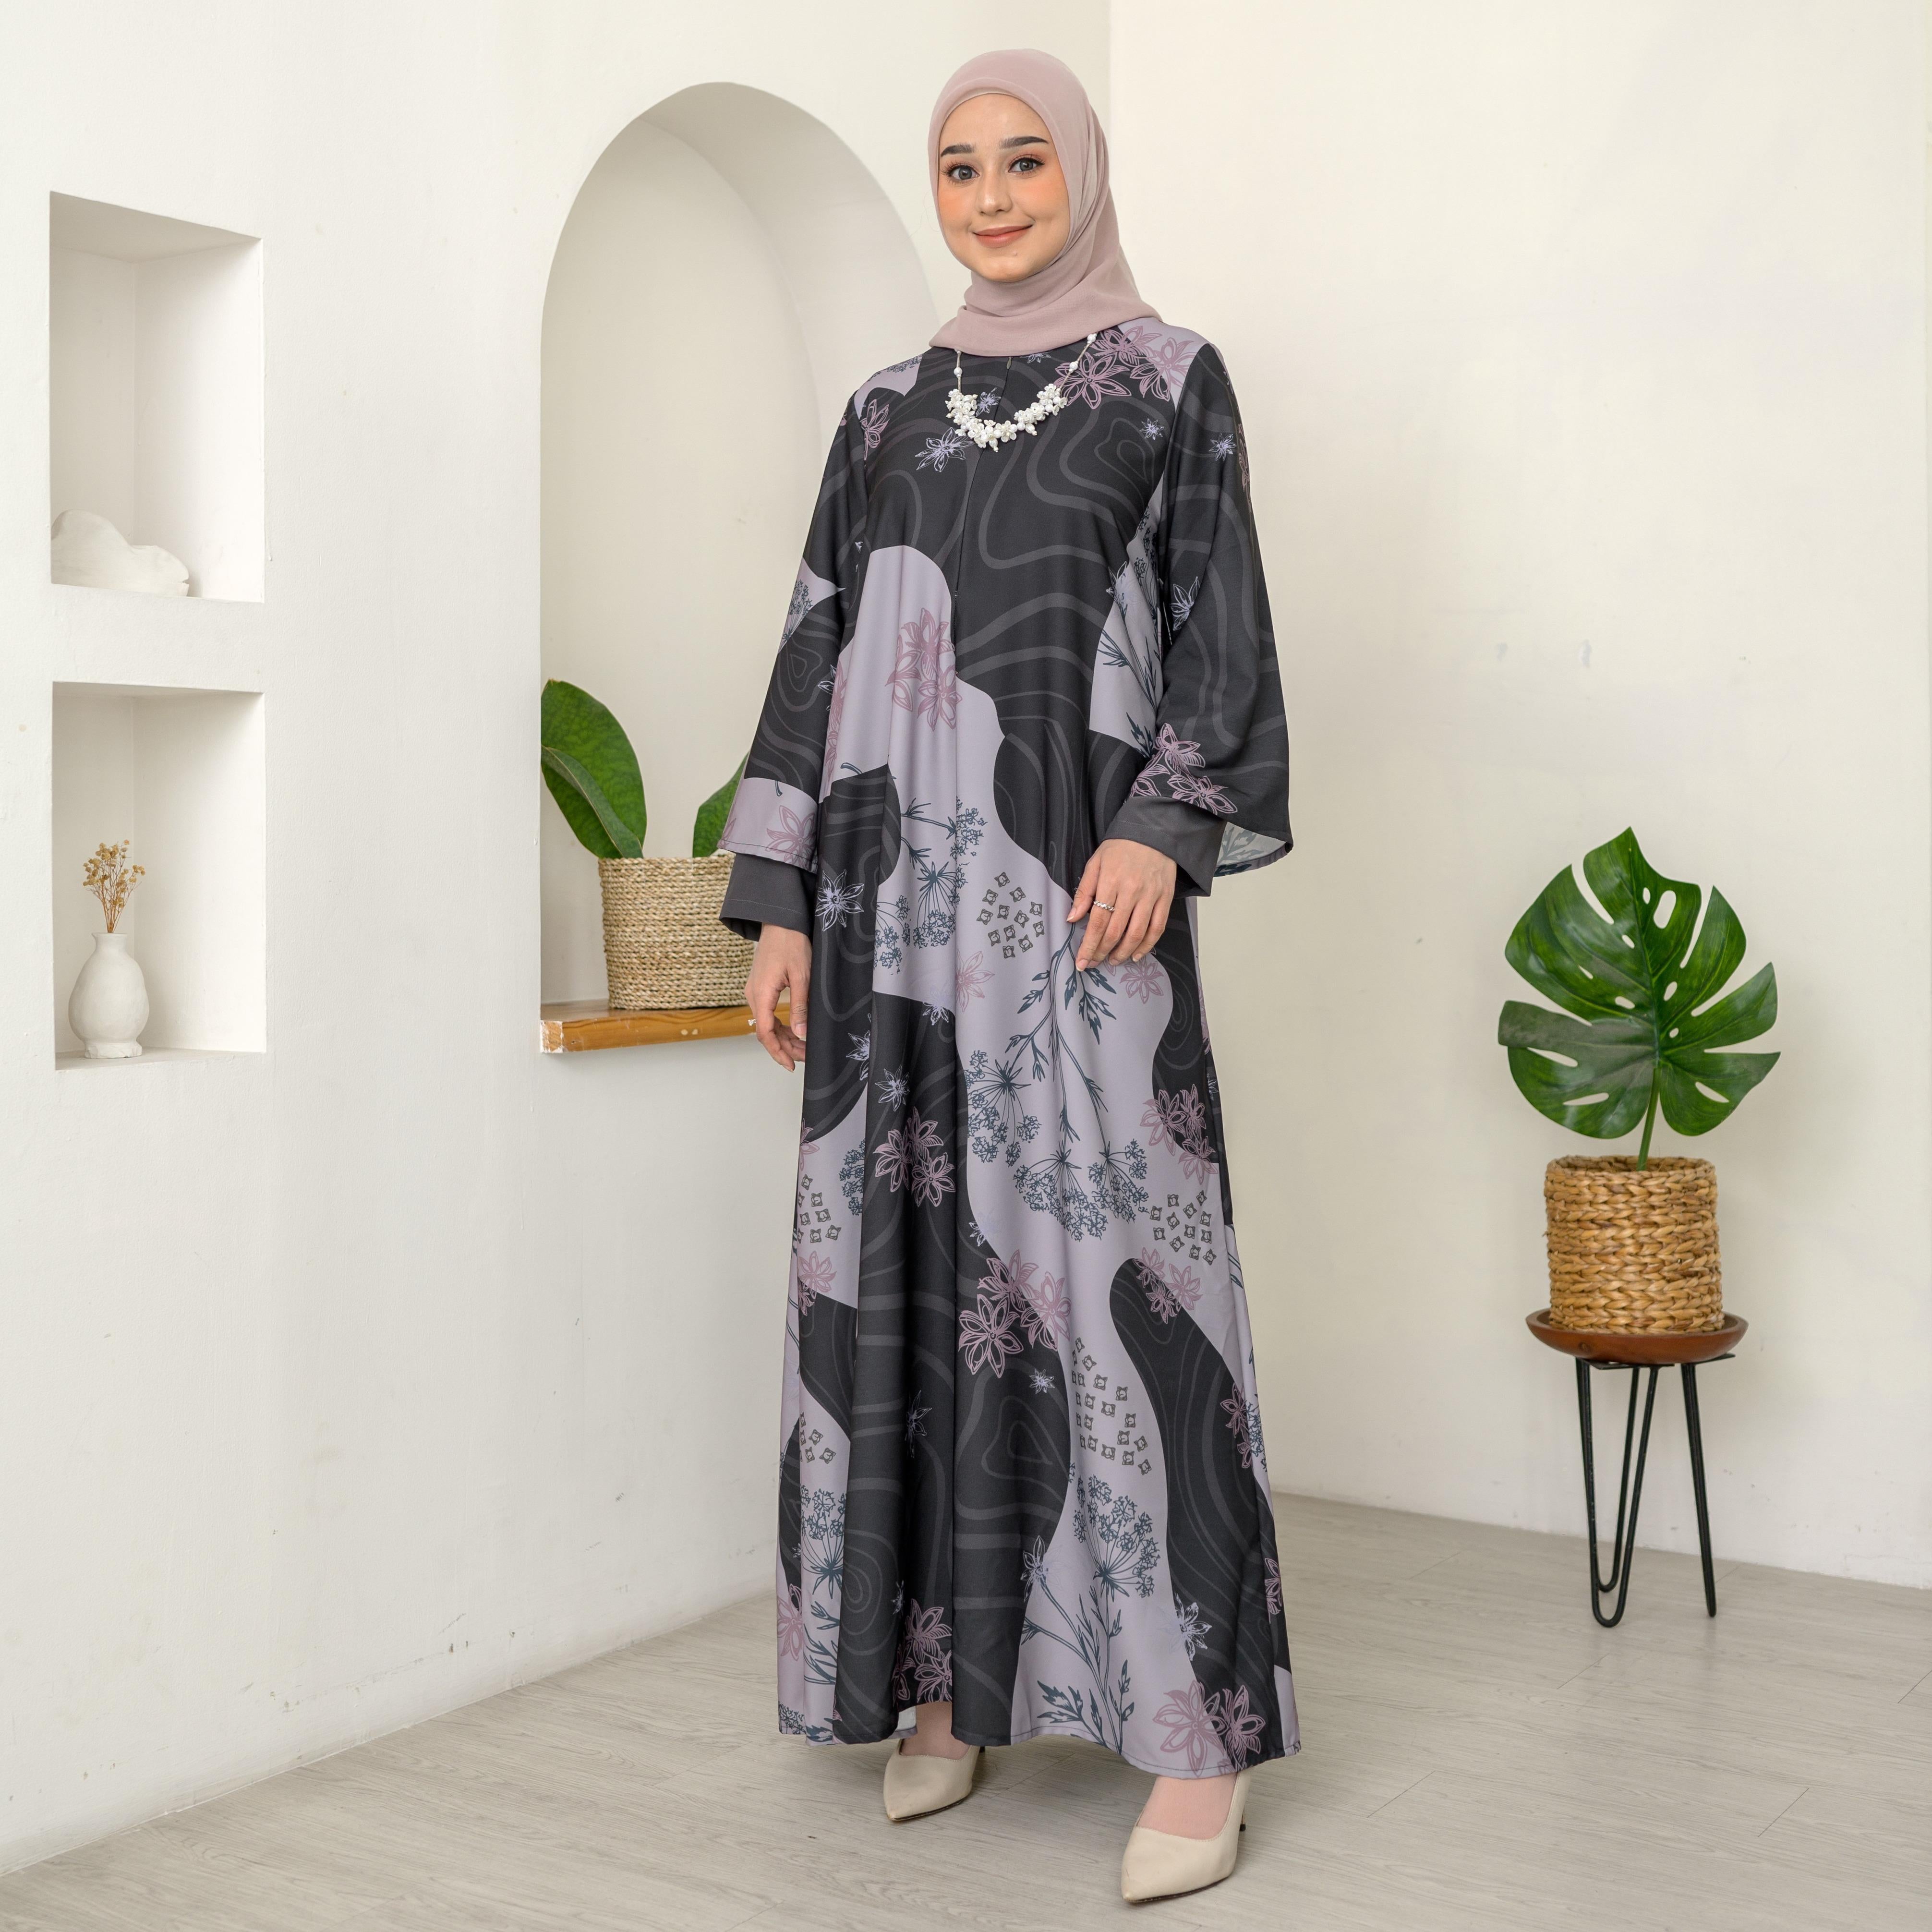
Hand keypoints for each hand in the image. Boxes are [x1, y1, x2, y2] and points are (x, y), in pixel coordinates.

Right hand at [747, 926, 810, 1069]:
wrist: (780, 922)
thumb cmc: (791, 944)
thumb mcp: (801, 976)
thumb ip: (800, 1007)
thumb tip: (801, 1035)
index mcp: (761, 994)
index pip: (764, 1032)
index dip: (777, 1052)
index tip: (790, 1065)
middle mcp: (753, 995)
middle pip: (766, 1031)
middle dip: (785, 1047)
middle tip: (806, 1057)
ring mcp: (755, 992)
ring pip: (767, 1023)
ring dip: (784, 1037)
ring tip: (804, 1048)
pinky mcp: (761, 988)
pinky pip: (768, 1013)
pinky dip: (781, 1025)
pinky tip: (795, 1032)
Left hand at [1069, 839, 1176, 969]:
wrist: (1153, 832)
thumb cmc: (1120, 848)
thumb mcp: (1095, 863)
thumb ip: (1084, 891)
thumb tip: (1072, 918)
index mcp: (1111, 882)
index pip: (1098, 921)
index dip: (1089, 945)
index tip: (1081, 961)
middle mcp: (1132, 891)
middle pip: (1115, 931)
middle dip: (1102, 952)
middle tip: (1093, 963)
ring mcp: (1151, 896)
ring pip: (1137, 934)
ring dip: (1123, 952)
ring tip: (1113, 960)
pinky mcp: (1165, 898)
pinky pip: (1157, 928)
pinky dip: (1147, 945)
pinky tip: (1136, 954)